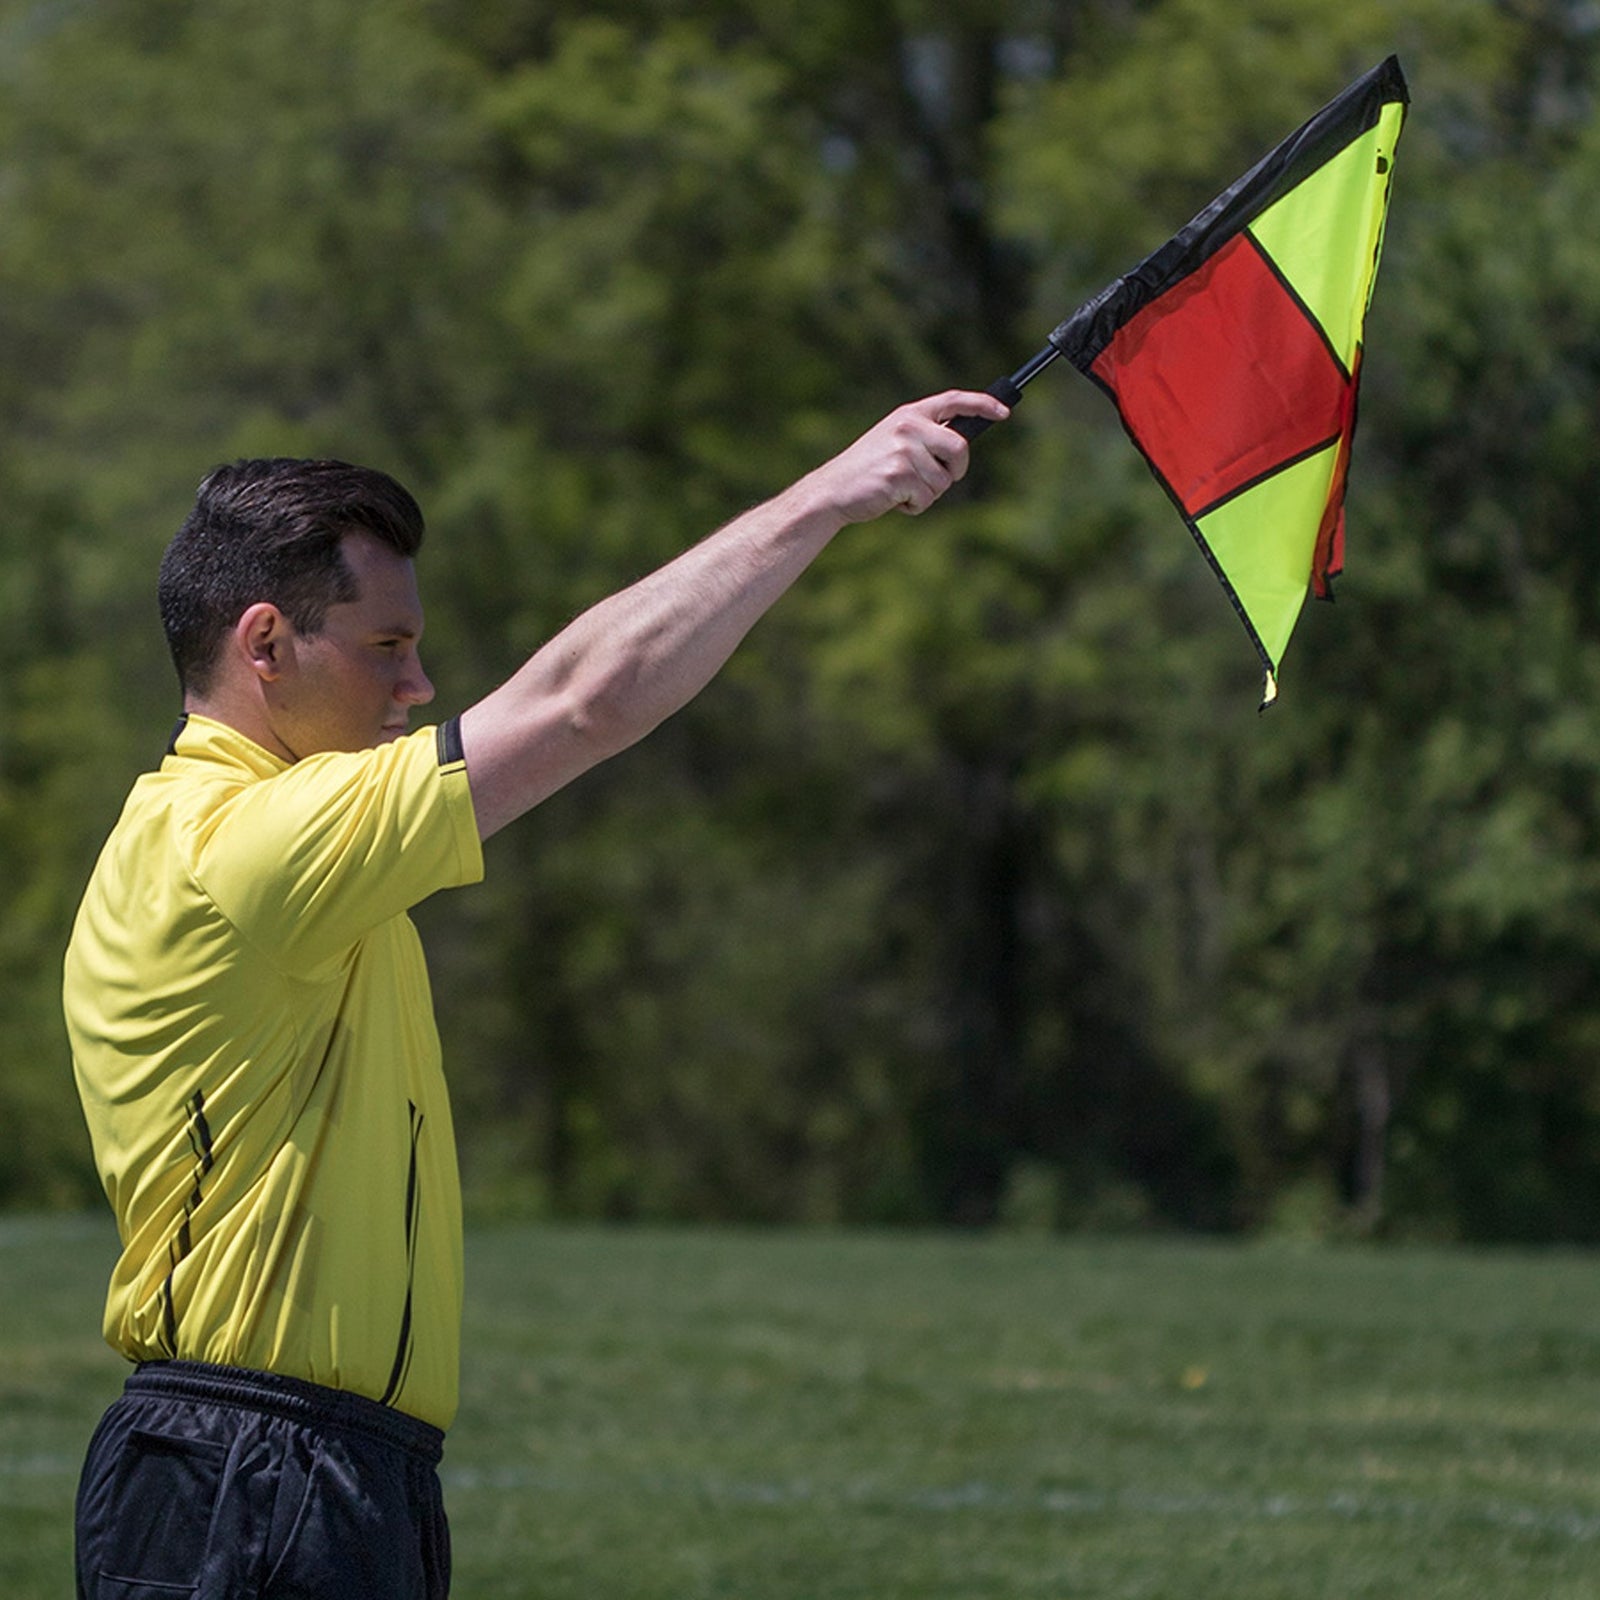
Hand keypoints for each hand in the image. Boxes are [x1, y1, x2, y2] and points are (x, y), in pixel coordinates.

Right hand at [804, 390, 1010, 524]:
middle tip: (938, 480)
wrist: (833, 490)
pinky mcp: (900, 476)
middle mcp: (908, 427)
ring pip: (943, 481)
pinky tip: (892, 500)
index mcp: (909, 414)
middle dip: (956, 470)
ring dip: (927, 494)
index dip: (983, 404)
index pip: (954, 400)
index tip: (1004, 412)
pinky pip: (927, 498)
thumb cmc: (868, 470)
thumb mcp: (894, 441)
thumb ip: (925, 437)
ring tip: (900, 490)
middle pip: (960, 449)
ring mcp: (904, 451)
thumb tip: (962, 447)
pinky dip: (914, 506)